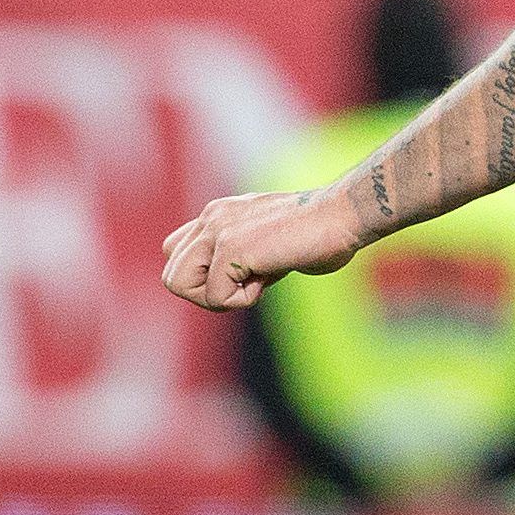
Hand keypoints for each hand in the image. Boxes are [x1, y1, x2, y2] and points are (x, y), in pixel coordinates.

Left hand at [162, 183, 365, 310]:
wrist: (343, 216)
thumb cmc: (321, 236)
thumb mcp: (268, 246)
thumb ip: (242, 259)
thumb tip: (233, 285)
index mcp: (218, 214)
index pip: (175, 253)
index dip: (203, 279)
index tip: (242, 277)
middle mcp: (211, 217)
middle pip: (171, 275)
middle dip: (205, 294)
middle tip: (246, 286)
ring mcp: (218, 229)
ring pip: (178, 284)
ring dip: (217, 298)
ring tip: (255, 282)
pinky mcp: (232, 246)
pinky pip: (215, 296)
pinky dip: (244, 299)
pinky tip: (270, 276)